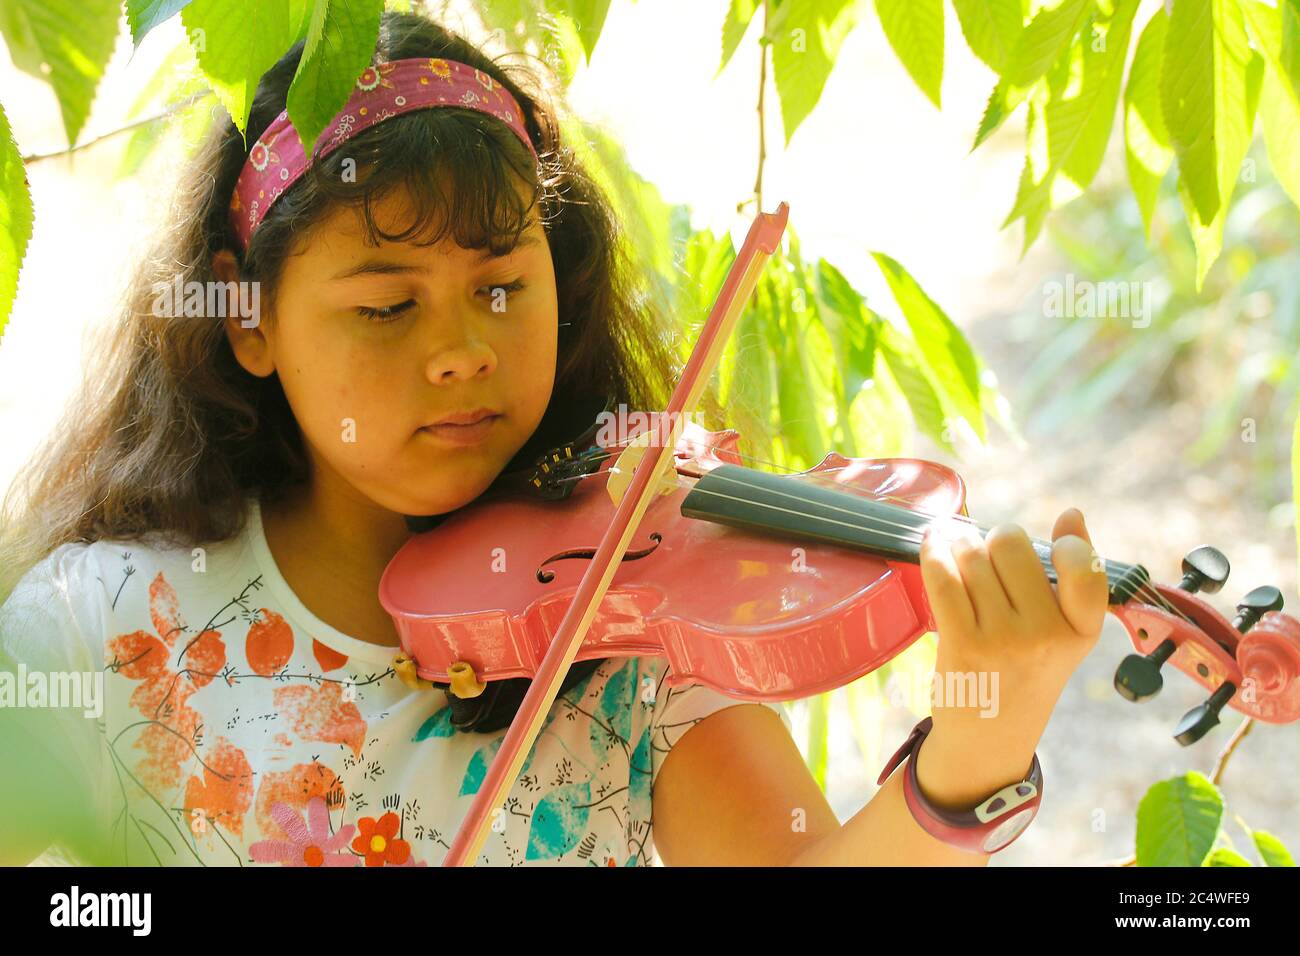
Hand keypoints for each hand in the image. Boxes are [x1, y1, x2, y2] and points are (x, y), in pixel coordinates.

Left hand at [918, 508, 1108, 740]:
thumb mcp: (1064, 635)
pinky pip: (943, 577)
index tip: (1052, 547)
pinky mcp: (961, 642)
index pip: (1086, 566)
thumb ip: (1074, 576)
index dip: (1068, 545)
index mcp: (1080, 631)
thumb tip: (1072, 514)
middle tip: (989, 555)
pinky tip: (933, 543)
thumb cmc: (1026, 673)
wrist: (989, 737)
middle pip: (1012, 546)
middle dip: (997, 540)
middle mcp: (1046, 634)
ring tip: (958, 554)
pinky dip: (933, 552)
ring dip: (959, 544)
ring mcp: (1002, 639)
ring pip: (972, 556)